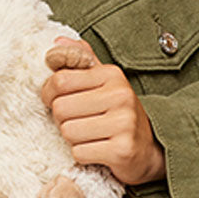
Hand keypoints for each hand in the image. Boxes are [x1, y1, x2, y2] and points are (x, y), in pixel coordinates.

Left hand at [41, 37, 165, 185]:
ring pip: (68, 132)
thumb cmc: (117, 111)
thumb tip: (56, 42)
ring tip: (89, 135)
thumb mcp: (103, 81)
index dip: (49, 93)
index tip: (56, 100)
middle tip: (77, 122)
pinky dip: (82, 155)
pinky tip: (97, 150)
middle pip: (60, 108)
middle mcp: (120, 95)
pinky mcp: (122, 150)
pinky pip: (79, 152)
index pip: (60, 80)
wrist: (149, 148)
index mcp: (111, 74)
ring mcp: (124, 123)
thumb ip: (81, 59)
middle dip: (61, 119)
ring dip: (72, 139)